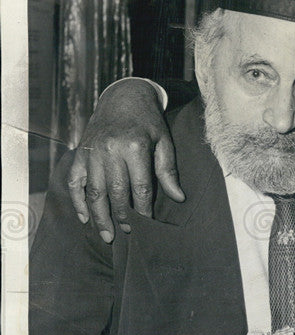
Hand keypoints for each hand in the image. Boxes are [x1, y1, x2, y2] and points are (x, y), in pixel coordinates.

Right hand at [67, 80, 183, 241]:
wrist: (123, 99)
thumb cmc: (148, 123)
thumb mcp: (164, 142)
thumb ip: (168, 171)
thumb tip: (179, 198)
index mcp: (134, 147)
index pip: (140, 187)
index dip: (144, 209)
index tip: (148, 224)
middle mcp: (110, 150)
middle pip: (116, 192)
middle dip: (123, 216)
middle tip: (129, 233)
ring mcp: (92, 152)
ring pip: (94, 192)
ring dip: (100, 217)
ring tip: (108, 235)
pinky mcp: (80, 154)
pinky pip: (75, 182)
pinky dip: (78, 202)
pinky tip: (86, 219)